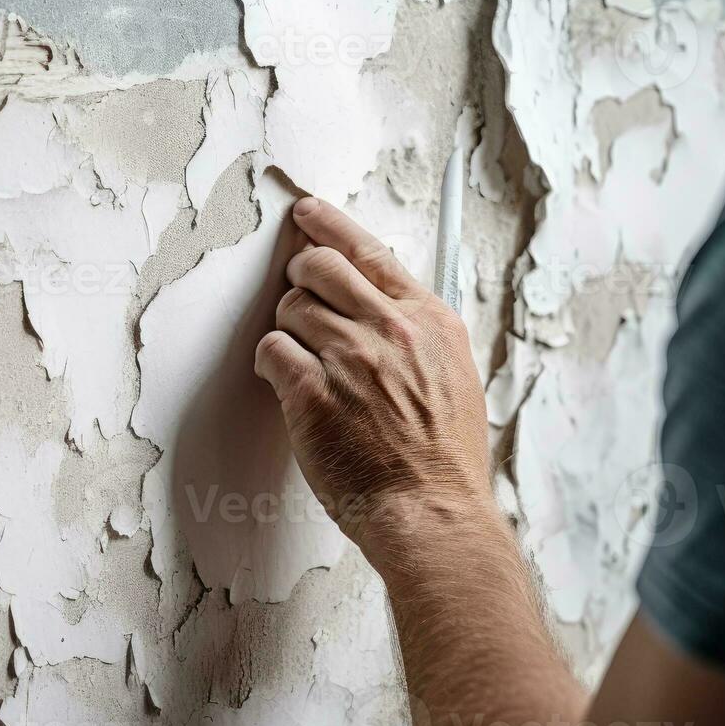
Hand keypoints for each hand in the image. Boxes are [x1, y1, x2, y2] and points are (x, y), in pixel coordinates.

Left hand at [254, 196, 492, 558]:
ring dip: (288, 330)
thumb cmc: (442, 459)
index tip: (307, 213)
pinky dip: (271, 363)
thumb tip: (383, 305)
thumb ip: (417, 333)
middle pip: (319, 267)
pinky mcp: (312, 391)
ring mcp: (350, 358)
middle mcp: (389, 329)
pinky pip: (271, 350)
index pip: (370, 251)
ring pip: (289, 309)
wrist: (432, 512)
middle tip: (298, 300)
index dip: (330, 226)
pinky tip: (286, 383)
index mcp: (428, 320)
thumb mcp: (453, 376)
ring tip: (306, 364)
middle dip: (300, 278)